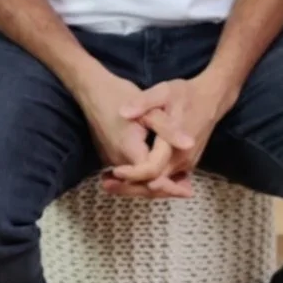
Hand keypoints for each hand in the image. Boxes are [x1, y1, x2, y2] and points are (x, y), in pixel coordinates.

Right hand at [73, 66, 194, 192]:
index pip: (151, 176)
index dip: (170, 185)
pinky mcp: (108, 155)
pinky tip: (160, 175)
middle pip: (142, 184)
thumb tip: (190, 145)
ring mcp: (110, 159)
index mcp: (129, 148)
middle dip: (165, 190)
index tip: (188, 190)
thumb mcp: (151, 108)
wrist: (92, 90)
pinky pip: (128, 172)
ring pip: (134, 180)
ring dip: (155, 185)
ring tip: (180, 187)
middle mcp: (117, 159)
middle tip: (187, 192)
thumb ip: (169, 129)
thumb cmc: (121, 94)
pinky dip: (144, 176)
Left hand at [103, 71, 236, 199]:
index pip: (152, 169)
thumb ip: (143, 102)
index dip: (132, 174)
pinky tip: (131, 179)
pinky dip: (149, 182)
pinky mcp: (187, 163)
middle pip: (154, 184)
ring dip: (137, 186)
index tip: (114, 171)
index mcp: (175, 144)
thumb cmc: (186, 94)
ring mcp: (187, 164)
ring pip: (161, 184)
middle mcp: (183, 159)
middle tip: (105, 184)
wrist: (212, 98)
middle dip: (130, 186)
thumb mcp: (163, 91)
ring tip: (111, 183)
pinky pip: (167, 178)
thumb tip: (123, 112)